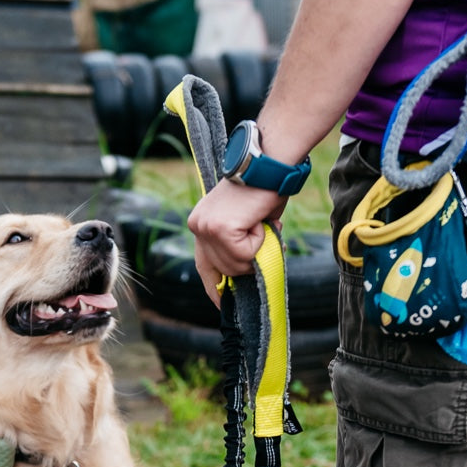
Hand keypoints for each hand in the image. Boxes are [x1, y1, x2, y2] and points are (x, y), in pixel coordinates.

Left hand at [187, 179, 285, 301]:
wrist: (269, 163)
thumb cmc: (263, 188)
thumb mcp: (244, 221)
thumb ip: (239, 244)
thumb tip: (248, 269)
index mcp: (199, 223)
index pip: (203, 265)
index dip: (214, 287)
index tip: (222, 303)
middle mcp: (197, 226)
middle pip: (223, 269)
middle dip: (248, 261)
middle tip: (265, 234)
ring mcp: (207, 228)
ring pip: (237, 264)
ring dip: (257, 248)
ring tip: (259, 222)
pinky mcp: (221, 229)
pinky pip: (246, 254)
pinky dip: (260, 240)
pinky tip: (257, 219)